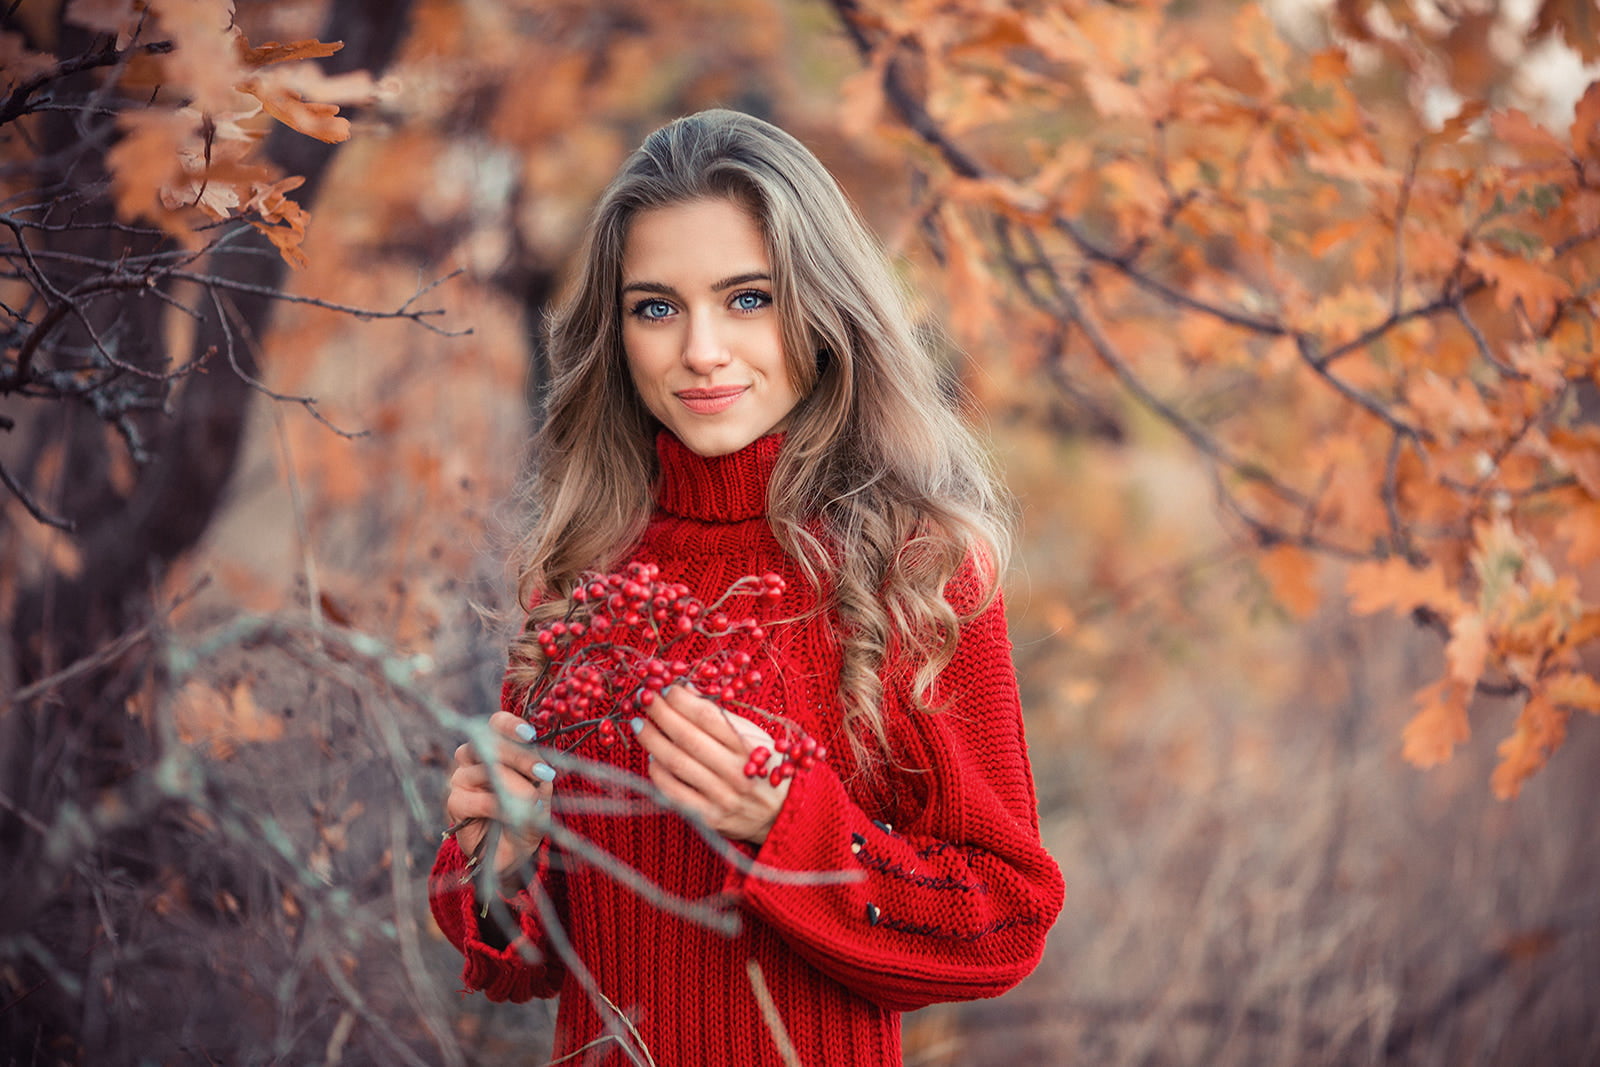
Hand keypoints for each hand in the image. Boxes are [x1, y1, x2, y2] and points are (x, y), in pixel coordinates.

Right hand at [445, 711, 556, 888]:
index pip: (496, 724)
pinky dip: (495, 805)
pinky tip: (511, 814)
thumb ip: (539, 776)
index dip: (510, 725)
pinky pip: (473, 798)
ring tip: (531, 800)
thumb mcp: (542, 792)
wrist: (512, 853)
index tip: (530, 735)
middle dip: (518, 756)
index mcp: (497, 748)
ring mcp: (462, 779)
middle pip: (486, 742)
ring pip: (480, 769)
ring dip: (511, 784)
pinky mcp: (454, 803)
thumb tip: (539, 768)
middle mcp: (475, 758)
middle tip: (542, 772)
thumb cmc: (527, 816)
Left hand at [636, 685, 790, 845]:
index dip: (681, 700)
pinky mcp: (709, 818)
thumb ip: (721, 715)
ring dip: (652, 740)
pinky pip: (674, 792)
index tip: (665, 688)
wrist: (783, 815)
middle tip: (645, 698)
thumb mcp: (754, 736)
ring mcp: (723, 797)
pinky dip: (658, 772)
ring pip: (677, 764)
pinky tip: (652, 756)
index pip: (708, 717)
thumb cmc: (765, 766)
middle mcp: (738, 772)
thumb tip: (684, 689)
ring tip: (640, 724)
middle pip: (688, 738)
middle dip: (661, 714)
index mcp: (751, 747)